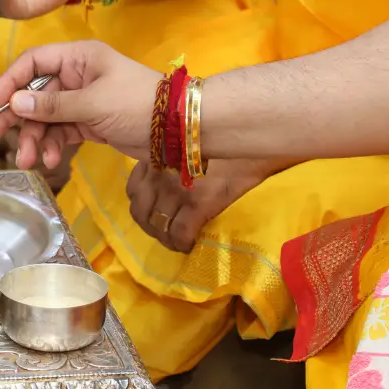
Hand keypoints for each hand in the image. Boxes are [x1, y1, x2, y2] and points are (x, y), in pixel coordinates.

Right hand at [0, 40, 161, 169]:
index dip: (9, 82)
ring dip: (35, 140)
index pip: (32, 63)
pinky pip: (61, 132)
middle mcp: (77, 75)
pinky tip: (52, 160)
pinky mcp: (89, 122)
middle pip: (34, 94)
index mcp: (78, 58)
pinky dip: (54, 146)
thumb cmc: (139, 104)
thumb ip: (52, 105)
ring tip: (30, 162)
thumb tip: (15, 102)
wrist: (178, 129)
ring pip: (46, 118)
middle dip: (15, 119)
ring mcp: (82, 100)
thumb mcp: (93, 103)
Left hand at [127, 158, 278, 252]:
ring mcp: (176, 190)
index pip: (132, 191)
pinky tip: (190, 245)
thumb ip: (171, 159)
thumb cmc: (225, 143)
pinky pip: (179, 233)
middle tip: (167, 232)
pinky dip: (182, 244)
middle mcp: (160, 174)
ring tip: (178, 241)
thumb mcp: (188, 146)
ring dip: (166, 239)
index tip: (155, 213)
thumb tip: (168, 177)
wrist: (255, 144)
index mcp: (156, 159)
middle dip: (152, 227)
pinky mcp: (198, 204)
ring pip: (158, 226)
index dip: (142, 207)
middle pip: (140, 213)